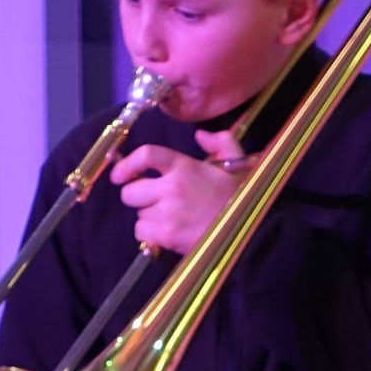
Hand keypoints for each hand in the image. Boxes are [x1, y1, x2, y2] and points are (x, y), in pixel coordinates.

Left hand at [109, 127, 245, 255]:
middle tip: (153, 201)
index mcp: (185, 166)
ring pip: (137, 214)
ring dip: (148, 217)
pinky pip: (141, 233)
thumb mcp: (238, 163)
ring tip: (169, 218)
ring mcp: (167, 212)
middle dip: (137, 196)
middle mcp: (172, 187)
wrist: (251, 233)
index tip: (119, 174)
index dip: (127, 164)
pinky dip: (149, 235)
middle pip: (130, 191)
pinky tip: (167, 233)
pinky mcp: (166, 235)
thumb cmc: (242, 199)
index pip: (146, 155)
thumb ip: (221, 142)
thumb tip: (201, 135)